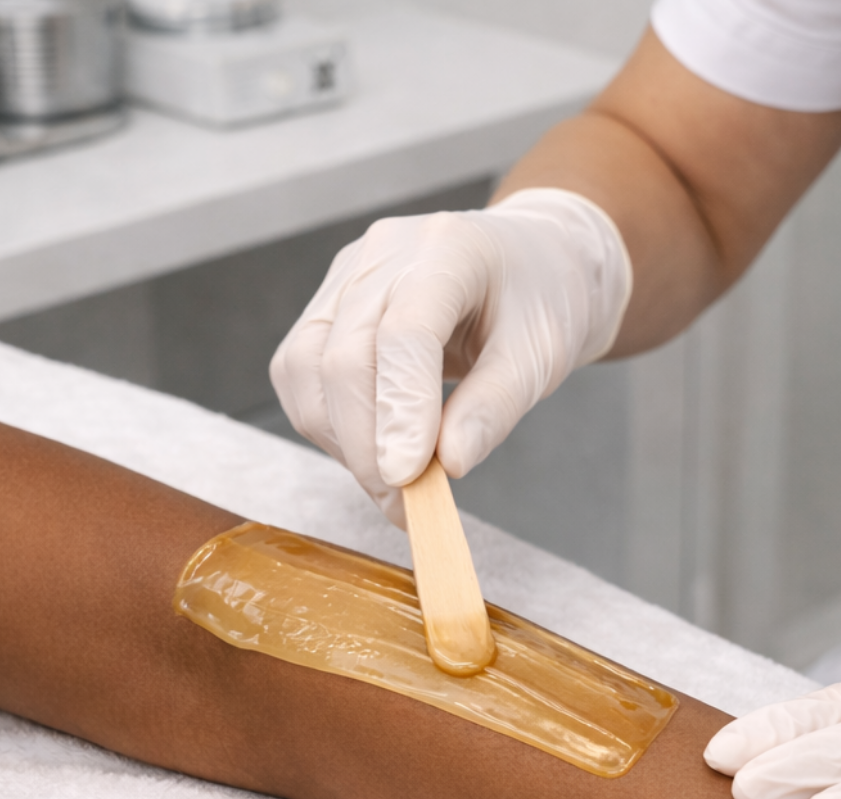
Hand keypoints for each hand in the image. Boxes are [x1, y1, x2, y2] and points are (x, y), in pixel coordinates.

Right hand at [268, 188, 630, 525]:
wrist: (529, 264)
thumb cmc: (539, 302)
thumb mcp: (541, 357)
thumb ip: (493, 408)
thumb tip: (448, 465)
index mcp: (449, 249)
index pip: (404, 335)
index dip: (400, 412)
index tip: (406, 479)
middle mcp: (384, 253)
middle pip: (343, 357)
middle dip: (366, 446)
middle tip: (406, 507)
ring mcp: (345, 275)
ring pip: (305, 369)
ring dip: (341, 441)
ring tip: (394, 479)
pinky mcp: (324, 305)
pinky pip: (298, 373)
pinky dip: (327, 424)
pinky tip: (371, 445)